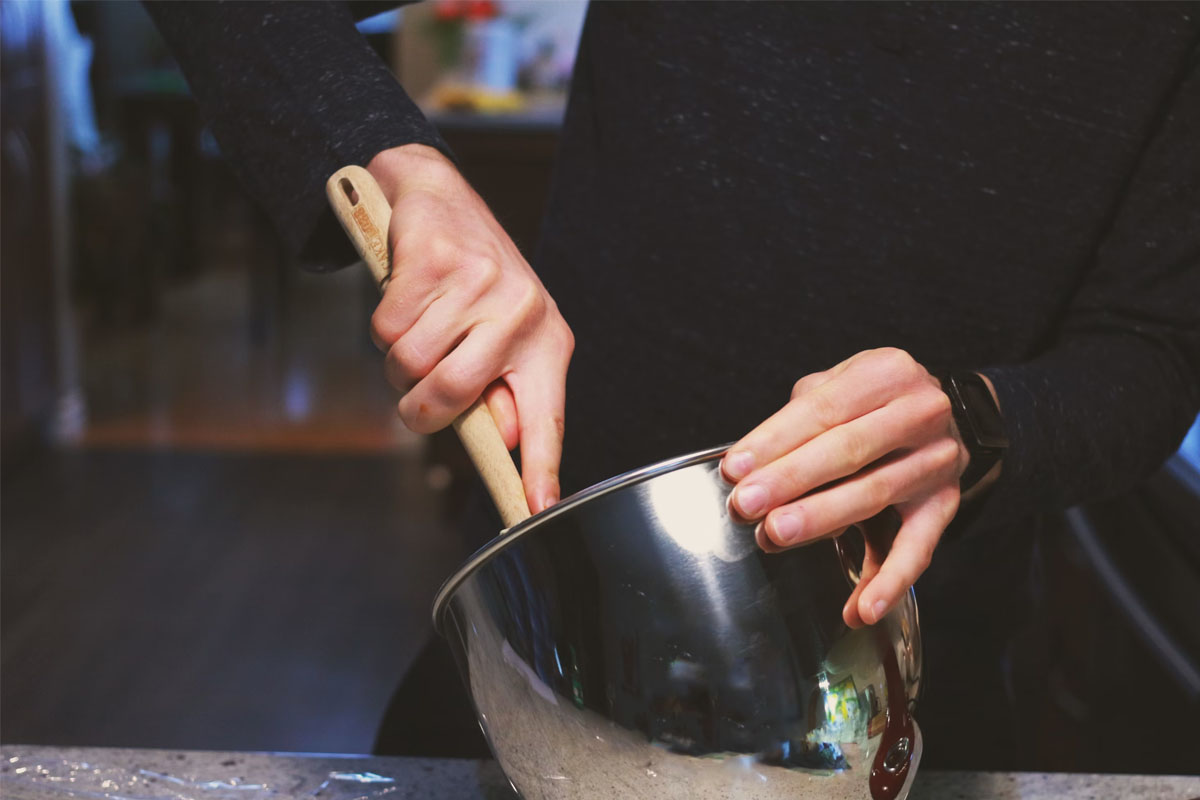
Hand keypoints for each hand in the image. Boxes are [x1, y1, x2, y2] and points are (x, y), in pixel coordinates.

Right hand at [367, 144, 573, 512]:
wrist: (438, 195)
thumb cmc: (472, 281)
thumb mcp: (504, 334)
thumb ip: (504, 388)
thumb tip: (508, 439)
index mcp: (547, 342)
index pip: (545, 418)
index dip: (539, 469)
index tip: (536, 510)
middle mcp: (522, 313)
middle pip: (450, 396)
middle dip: (417, 405)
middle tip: (416, 385)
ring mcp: (479, 284)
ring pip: (408, 363)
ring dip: (397, 356)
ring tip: (420, 323)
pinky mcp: (434, 261)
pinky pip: (386, 327)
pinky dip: (383, 320)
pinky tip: (406, 293)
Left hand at [721, 348, 974, 627]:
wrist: (943, 415)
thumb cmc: (870, 403)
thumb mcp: (837, 387)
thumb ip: (796, 420)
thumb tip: (747, 467)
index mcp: (886, 373)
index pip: (822, 409)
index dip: (775, 440)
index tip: (735, 469)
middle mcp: (920, 412)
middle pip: (847, 450)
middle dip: (790, 479)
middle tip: (747, 504)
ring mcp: (937, 460)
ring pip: (874, 494)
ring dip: (821, 519)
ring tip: (776, 535)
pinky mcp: (946, 505)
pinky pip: (918, 549)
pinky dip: (889, 582)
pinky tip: (858, 609)